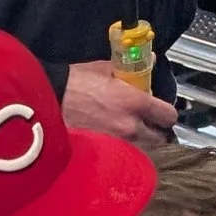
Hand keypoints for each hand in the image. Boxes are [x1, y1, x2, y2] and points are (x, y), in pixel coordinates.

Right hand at [63, 62, 177, 143]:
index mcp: (135, 103)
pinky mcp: (102, 153)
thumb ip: (132, 69)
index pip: (169, 116)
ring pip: (141, 148)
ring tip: (126, 128)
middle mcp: (130, 127)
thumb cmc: (73, 83)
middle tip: (147, 121)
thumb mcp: (105, 69)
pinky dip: (121, 147)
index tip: (161, 109)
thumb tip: (151, 61)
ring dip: (139, 140)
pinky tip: (111, 136)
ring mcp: (117, 144)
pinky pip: (121, 153)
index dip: (167, 113)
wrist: (46, 102)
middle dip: (156, 131)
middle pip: (160, 138)